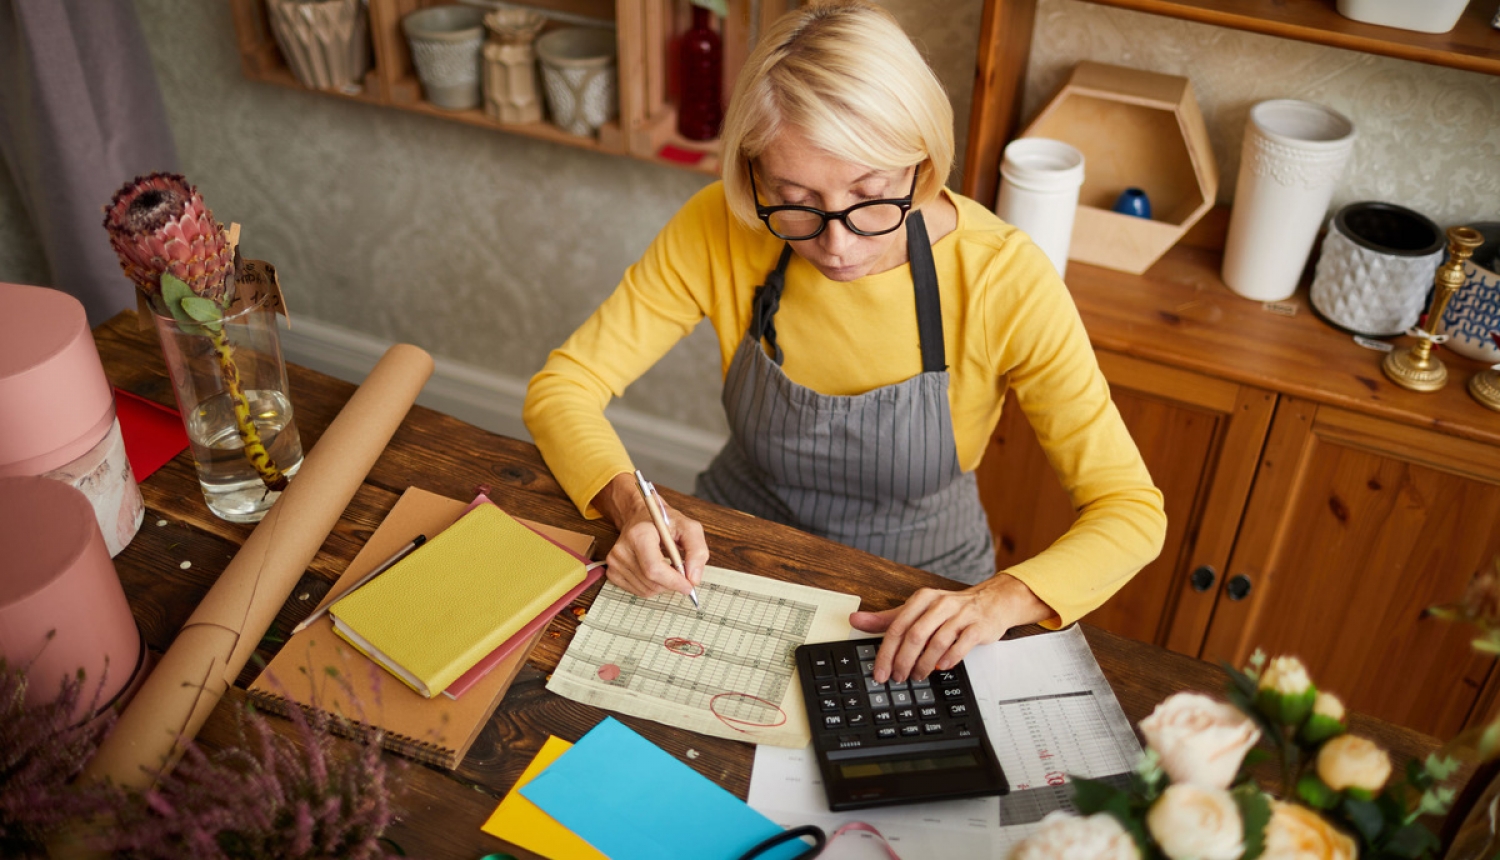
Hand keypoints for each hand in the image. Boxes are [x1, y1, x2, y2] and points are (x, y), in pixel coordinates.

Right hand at [591, 473, 707, 598]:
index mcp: (639, 534)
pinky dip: (652, 586)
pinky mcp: (612, 572)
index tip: (689, 585)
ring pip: (647, 590)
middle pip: (652, 582)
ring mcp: (615, 562)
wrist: (641, 518)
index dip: (673, 581)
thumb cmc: (664, 522)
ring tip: (667, 566)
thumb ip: (697, 551)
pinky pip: (639, 591)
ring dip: (663, 585)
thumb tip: (693, 579)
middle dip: (672, 583)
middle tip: (681, 571)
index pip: (654, 568)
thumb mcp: (688, 528)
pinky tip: (655, 571)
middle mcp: (622, 549)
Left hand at [849, 574, 1053, 682]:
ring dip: (924, 664)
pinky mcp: (978, 626)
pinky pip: (961, 645)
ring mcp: (960, 615)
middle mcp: (940, 604)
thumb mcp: (918, 610)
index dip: (886, 653)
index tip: (880, 672)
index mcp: (922, 599)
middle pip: (914, 635)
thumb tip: (856, 620)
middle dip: (903, 661)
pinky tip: (942, 667)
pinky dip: (949, 659)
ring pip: (936, 642)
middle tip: (898, 677)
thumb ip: (888, 618)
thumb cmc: (951, 609)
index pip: (897, 627)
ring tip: (917, 676)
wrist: (992, 602)